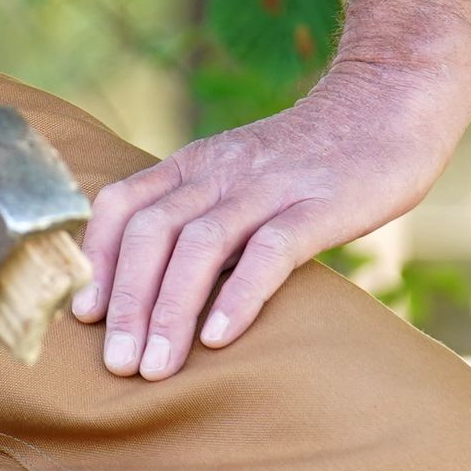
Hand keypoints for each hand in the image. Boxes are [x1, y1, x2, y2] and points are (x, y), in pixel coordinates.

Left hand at [70, 75, 462, 378]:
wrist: (388, 104)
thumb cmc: (311, 159)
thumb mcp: (240, 175)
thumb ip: (202, 215)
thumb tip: (156, 287)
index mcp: (195, 165)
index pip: (122, 204)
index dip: (96, 259)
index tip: (82, 316)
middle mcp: (221, 172)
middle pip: (151, 232)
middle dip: (127, 302)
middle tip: (118, 365)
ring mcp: (270, 186)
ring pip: (200, 245)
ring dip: (170, 310)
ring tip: (157, 367)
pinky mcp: (320, 204)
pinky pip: (270, 250)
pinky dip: (239, 294)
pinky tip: (220, 337)